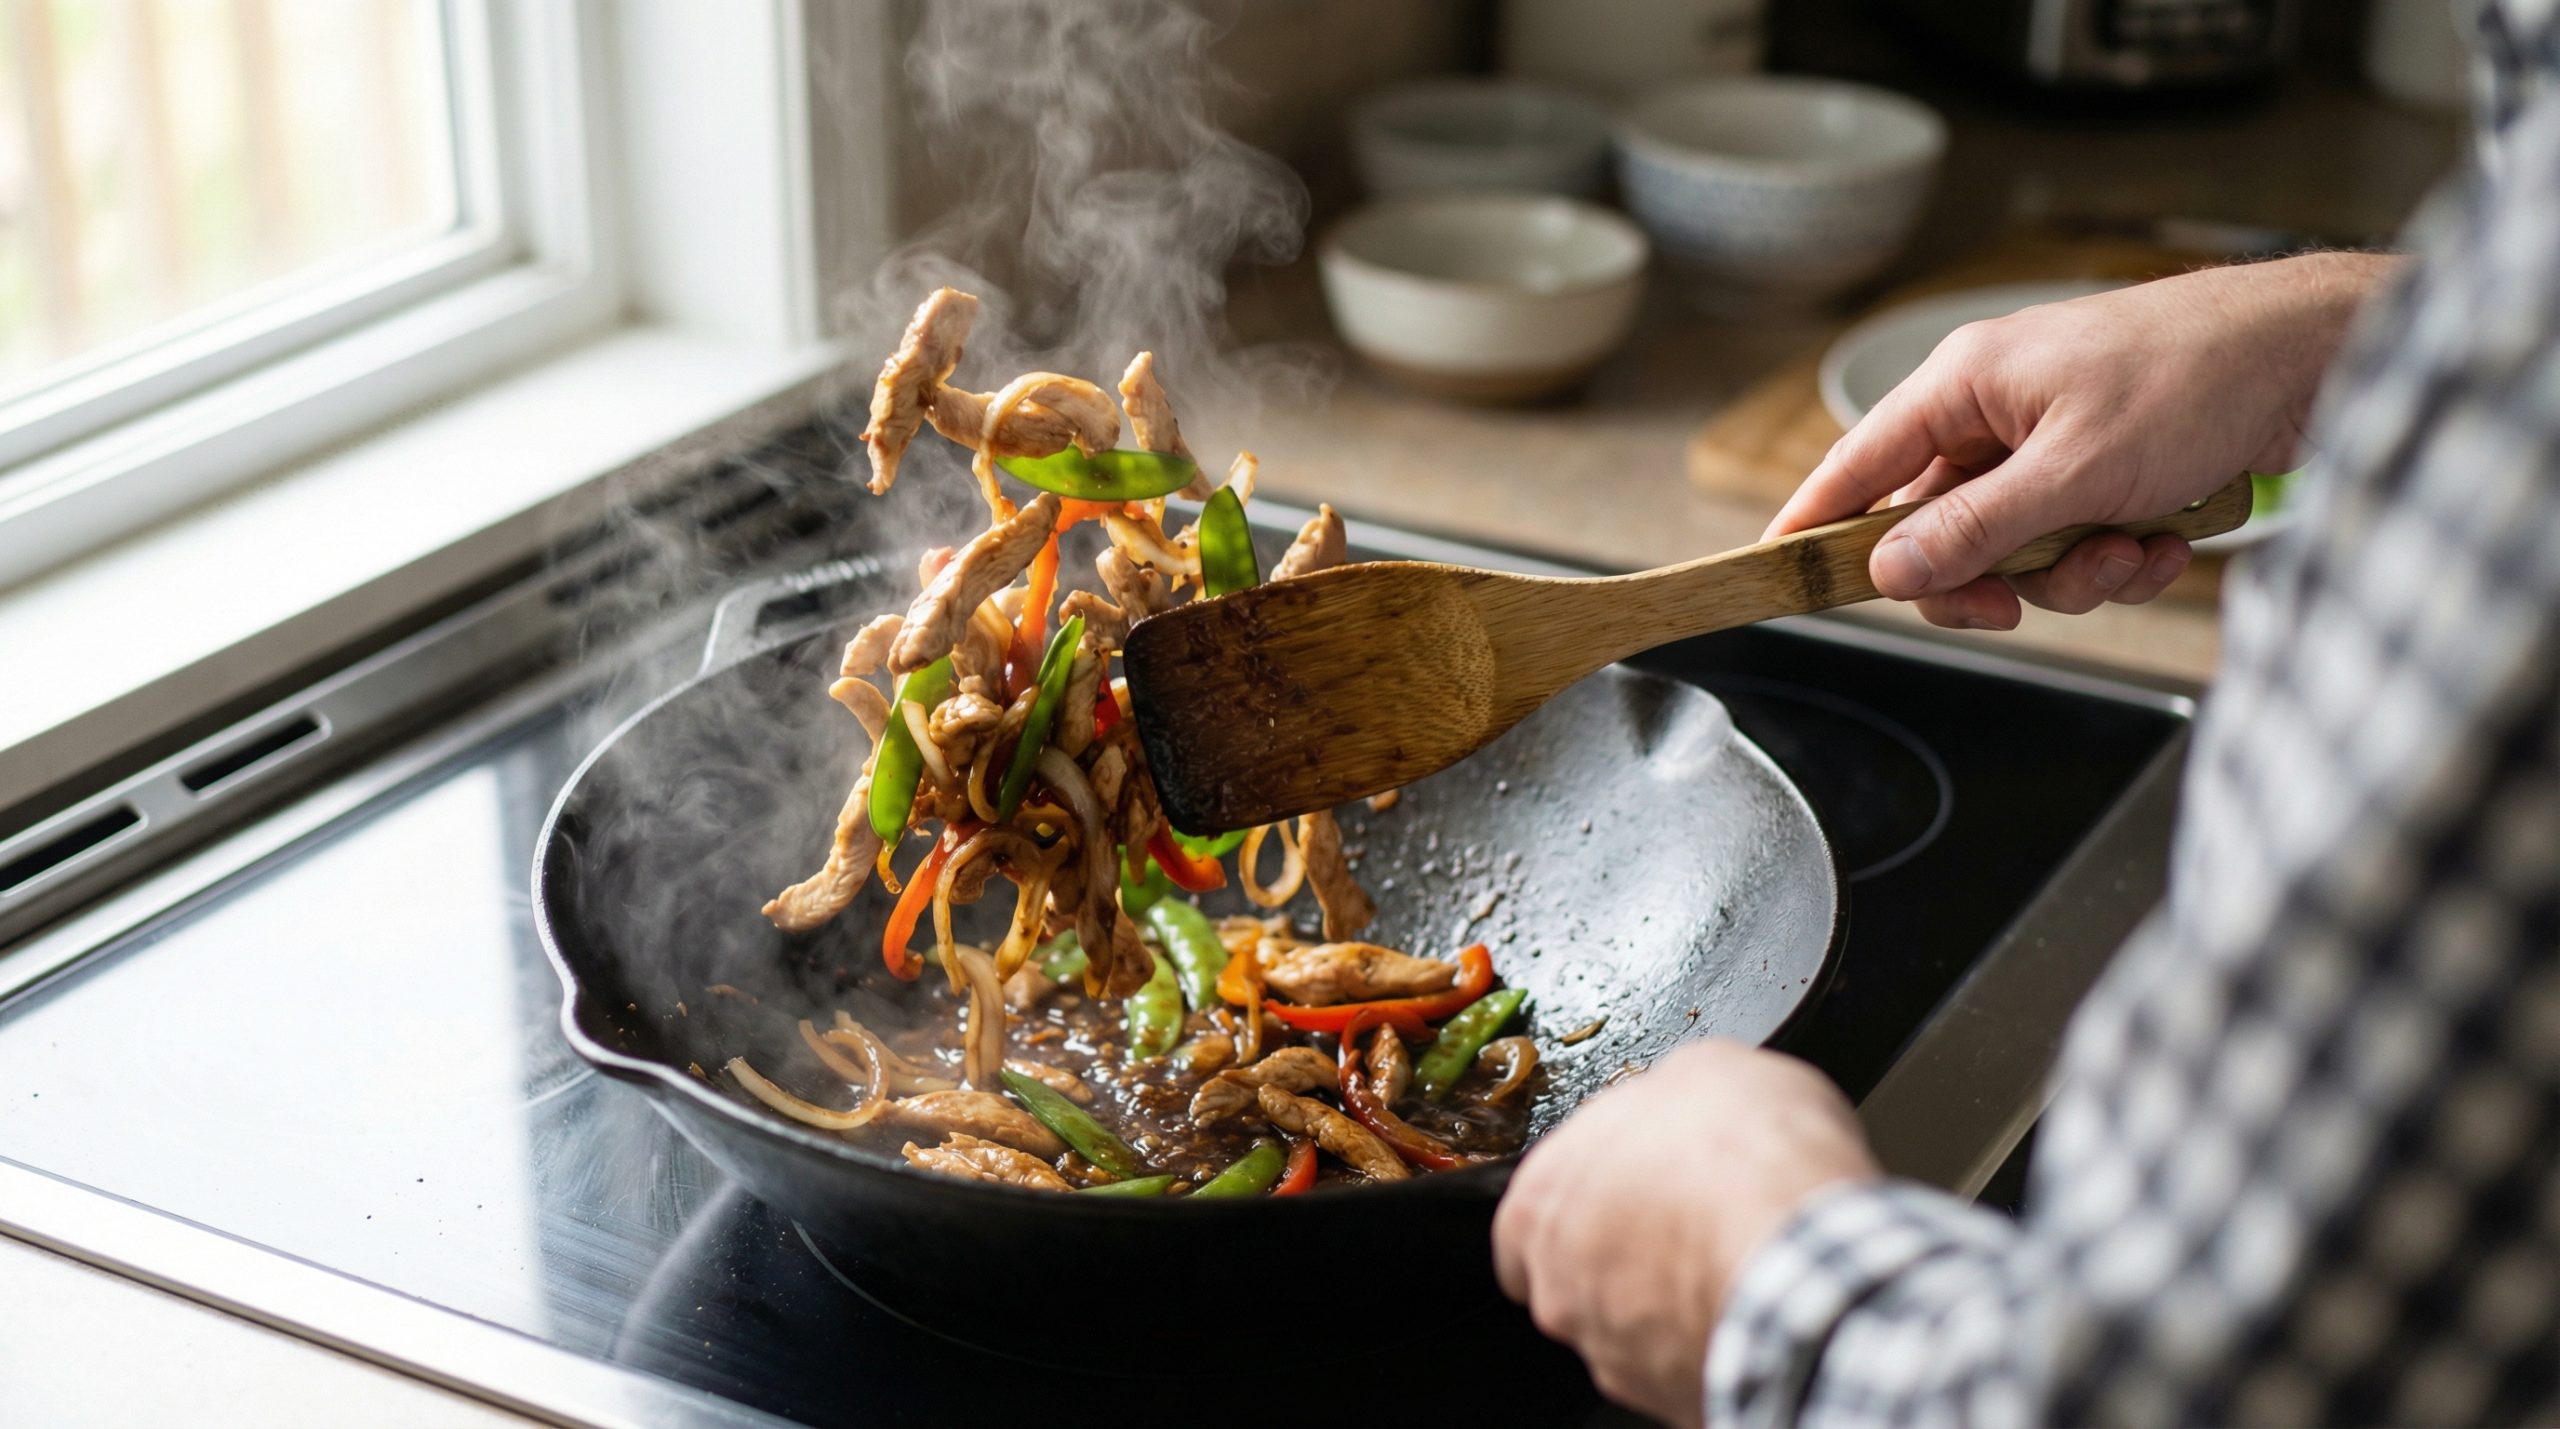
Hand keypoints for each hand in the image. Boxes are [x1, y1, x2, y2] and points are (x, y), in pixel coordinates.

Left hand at [1492, 1041, 1880, 1426]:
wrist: (1807, 1256)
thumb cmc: (1747, 1163)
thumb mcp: (1710, 1069)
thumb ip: (1668, 1095)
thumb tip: (1683, 1096)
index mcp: (1541, 1198)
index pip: (1535, 1210)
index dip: (1593, 1190)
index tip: (1636, 1181)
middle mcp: (1559, 1286)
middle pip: (1578, 1270)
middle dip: (1628, 1249)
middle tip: (1691, 1220)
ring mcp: (1613, 1351)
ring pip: (1630, 1325)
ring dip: (1670, 1298)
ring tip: (1731, 1263)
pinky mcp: (1671, 1397)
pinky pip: (1686, 1364)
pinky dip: (1713, 1338)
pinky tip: (1754, 1302)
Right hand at [1767, 252, 2400, 629]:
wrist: (2314, 357)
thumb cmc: (2193, 378)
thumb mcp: (2074, 470)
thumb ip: (1973, 527)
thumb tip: (1889, 568)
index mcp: (1965, 385)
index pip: (1857, 464)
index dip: (1812, 522)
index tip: (1772, 573)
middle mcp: (1997, 412)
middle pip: (1937, 529)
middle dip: (1990, 577)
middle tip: (2014, 606)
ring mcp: (2051, 443)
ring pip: (2014, 550)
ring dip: (2073, 573)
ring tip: (2133, 549)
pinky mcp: (2105, 471)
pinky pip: (2074, 545)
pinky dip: (2118, 557)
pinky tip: (2166, 540)